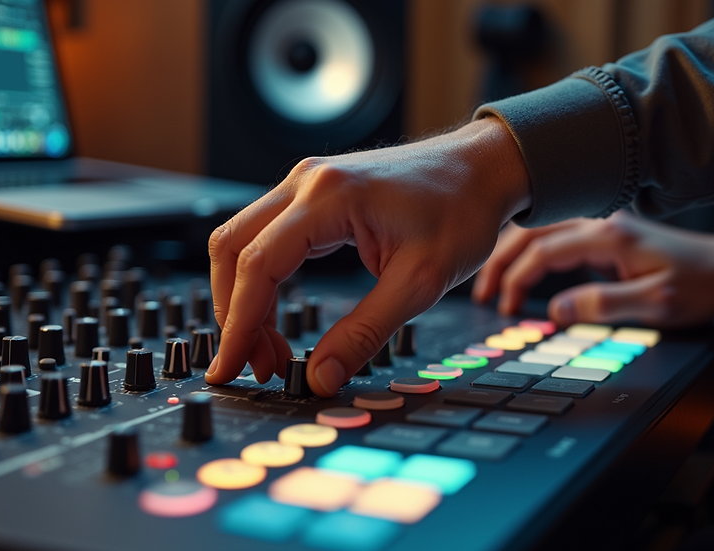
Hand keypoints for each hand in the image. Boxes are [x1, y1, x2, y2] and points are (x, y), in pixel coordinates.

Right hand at [206, 118, 530, 394]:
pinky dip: (263, 280)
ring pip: (242, 242)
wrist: (484, 169)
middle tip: (259, 366)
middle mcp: (306, 181)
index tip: (230, 369)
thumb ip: (365, 332)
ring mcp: (306, 183)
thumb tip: (321, 377)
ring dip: (245, 298)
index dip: (238, 325)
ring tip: (270, 350)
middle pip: (232, 249)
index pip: (257, 265)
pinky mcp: (315, 194)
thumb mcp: (420, 282)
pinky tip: (277, 315)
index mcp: (327, 197)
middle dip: (235, 314)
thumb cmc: (462, 212)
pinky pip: (267, 237)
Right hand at [471, 211, 713, 326]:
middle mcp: (600, 221)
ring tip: (494, 284)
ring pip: (538, 229)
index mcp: (608, 236)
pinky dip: (529, 249)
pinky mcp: (604, 232)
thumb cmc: (699, 287)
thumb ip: (603, 305)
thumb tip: (556, 310)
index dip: (517, 278)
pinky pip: (553, 234)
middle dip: (500, 261)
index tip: (506, 308)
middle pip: (530, 231)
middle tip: (482, 294)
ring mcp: (601, 223)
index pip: (543, 250)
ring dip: (511, 253)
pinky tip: (521, 269)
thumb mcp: (656, 305)